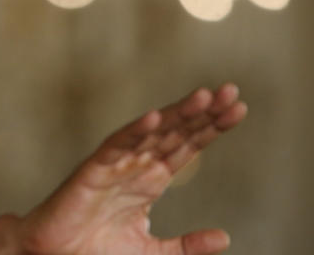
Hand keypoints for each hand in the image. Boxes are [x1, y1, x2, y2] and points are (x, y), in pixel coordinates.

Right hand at [0, 83, 246, 254]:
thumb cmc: (95, 250)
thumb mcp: (151, 251)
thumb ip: (186, 245)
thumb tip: (224, 237)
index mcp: (150, 180)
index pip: (186, 147)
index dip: (211, 128)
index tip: (237, 109)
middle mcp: (136, 167)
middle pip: (175, 133)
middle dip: (203, 113)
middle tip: (231, 91)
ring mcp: (116, 166)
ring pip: (150, 133)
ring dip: (177, 114)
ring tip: (205, 97)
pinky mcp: (92, 171)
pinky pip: (115, 146)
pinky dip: (134, 132)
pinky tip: (155, 118)